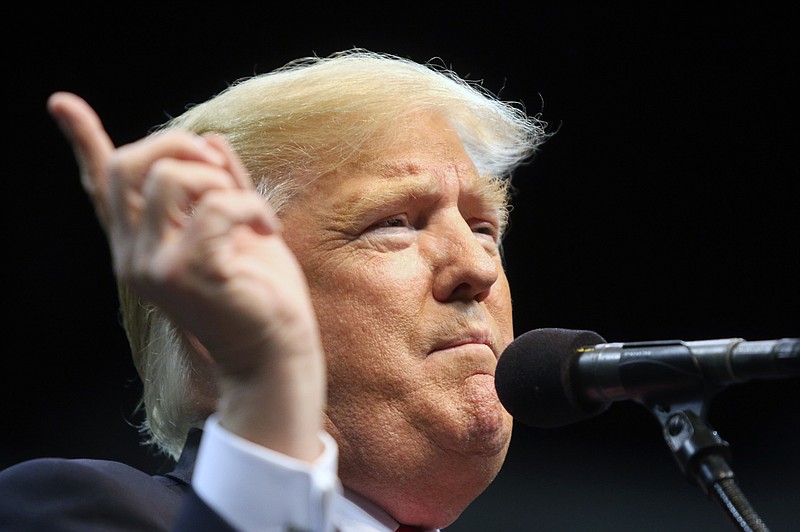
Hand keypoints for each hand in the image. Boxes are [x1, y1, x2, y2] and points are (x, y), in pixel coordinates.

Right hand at [47, 92, 325, 459]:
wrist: (277, 350)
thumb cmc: (261, 293)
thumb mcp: (238, 228)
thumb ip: (221, 185)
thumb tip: (213, 137)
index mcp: (141, 242)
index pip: (102, 187)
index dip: (83, 141)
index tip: (61, 102)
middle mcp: (132, 255)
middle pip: (130, 165)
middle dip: (180, 146)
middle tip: (222, 170)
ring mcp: (152, 266)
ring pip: (169, 178)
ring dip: (221, 181)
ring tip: (249, 213)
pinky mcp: (184, 273)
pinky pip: (214, 207)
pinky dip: (250, 207)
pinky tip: (267, 230)